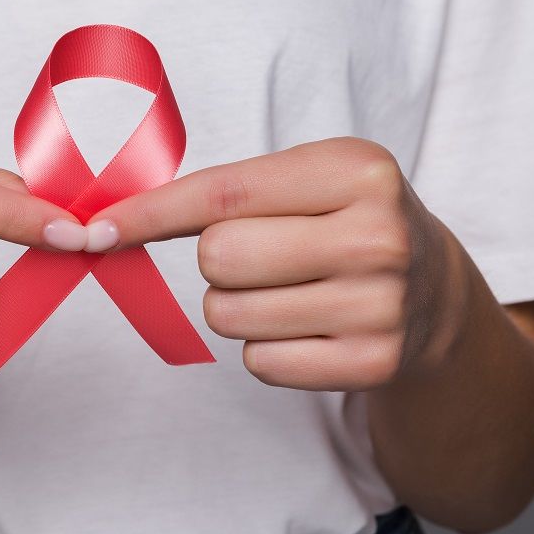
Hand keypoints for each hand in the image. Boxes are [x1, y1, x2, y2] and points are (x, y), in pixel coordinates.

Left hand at [86, 137, 473, 391]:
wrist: (435, 291)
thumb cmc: (350, 222)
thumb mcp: (313, 178)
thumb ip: (227, 190)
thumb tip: (112, 222)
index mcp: (359, 170)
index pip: (224, 192)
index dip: (151, 212)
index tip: (98, 228)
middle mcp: (377, 236)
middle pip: (219, 257)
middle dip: (218, 260)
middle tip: (262, 254)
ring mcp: (381, 305)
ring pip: (229, 314)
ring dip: (236, 306)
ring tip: (288, 289)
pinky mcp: (375, 362)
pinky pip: (259, 362)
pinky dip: (265, 347)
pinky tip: (307, 326)